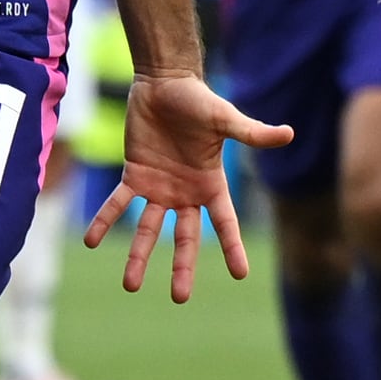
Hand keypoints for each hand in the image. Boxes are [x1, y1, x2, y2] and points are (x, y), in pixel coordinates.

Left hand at [81, 69, 292, 300]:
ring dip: (138, 255)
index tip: (240, 273)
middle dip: (182, 267)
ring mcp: (159, 187)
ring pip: (148, 228)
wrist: (164, 82)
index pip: (224, 223)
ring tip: (130, 285)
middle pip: (185, 237)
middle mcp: (185, 193)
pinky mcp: (134, 175)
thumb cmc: (199, 101)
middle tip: (179, 296)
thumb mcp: (226, 119)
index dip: (232, 247)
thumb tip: (289, 134)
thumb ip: (252, 133)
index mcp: (211, 184)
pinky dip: (104, 220)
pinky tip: (91, 241)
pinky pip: (118, 203)